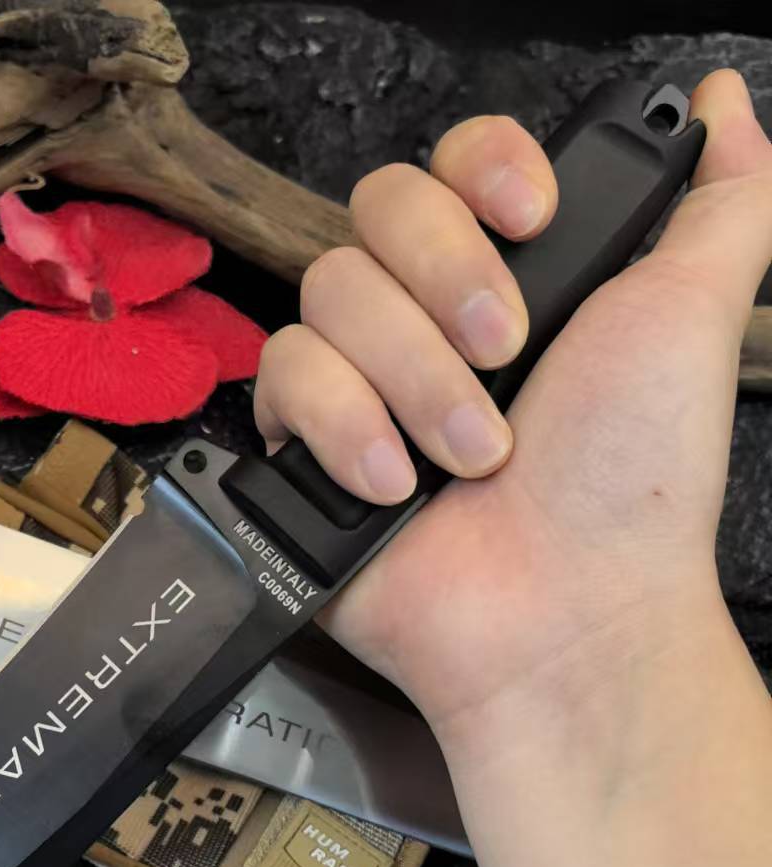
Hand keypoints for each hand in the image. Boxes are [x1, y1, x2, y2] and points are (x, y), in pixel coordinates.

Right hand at [255, 70, 771, 746]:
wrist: (564, 614)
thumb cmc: (634, 483)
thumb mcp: (694, 319)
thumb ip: (726, 200)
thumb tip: (721, 105)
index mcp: (511, 277)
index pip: (452, 162)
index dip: (479, 169)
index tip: (532, 220)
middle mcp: (425, 317)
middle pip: (377, 208)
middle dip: (445, 279)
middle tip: (508, 358)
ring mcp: (360, 379)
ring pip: (329, 293)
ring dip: (412, 377)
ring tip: (469, 458)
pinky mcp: (304, 441)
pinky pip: (286, 377)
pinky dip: (346, 426)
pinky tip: (395, 485)